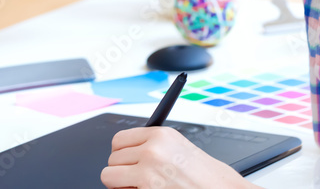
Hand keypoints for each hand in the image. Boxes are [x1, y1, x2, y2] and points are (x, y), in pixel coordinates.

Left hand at [101, 127, 257, 188]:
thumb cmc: (210, 178)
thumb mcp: (181, 149)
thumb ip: (154, 146)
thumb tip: (129, 152)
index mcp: (161, 135)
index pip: (119, 140)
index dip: (122, 153)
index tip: (127, 160)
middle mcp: (152, 151)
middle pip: (113, 159)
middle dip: (123, 171)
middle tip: (138, 178)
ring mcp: (147, 174)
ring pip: (109, 176)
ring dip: (122, 185)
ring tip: (141, 187)